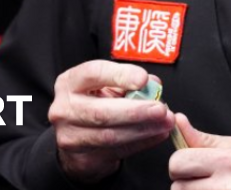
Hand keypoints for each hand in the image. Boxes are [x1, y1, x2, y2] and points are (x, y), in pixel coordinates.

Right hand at [48, 60, 175, 183]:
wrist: (77, 135)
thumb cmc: (95, 102)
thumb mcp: (107, 85)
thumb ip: (129, 82)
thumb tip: (153, 85)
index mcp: (71, 82)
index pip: (94, 73)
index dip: (120, 76)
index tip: (143, 80)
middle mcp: (65, 108)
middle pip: (101, 112)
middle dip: (136, 111)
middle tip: (160, 109)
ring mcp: (69, 135)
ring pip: (110, 135)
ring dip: (143, 130)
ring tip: (165, 123)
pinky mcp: (81, 157)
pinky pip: (117, 151)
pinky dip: (142, 142)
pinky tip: (157, 135)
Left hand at [168, 113, 230, 189]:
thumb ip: (203, 139)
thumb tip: (179, 121)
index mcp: (229, 161)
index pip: (178, 162)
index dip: (181, 163)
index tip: (192, 164)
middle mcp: (228, 186)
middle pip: (178, 187)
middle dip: (186, 183)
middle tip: (204, 180)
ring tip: (213, 189)